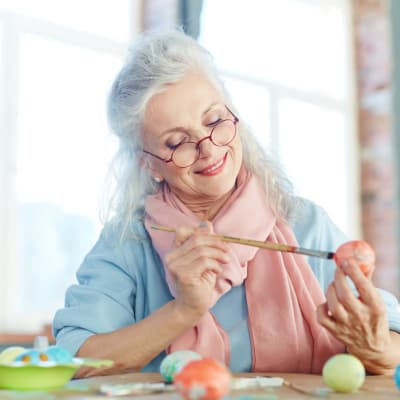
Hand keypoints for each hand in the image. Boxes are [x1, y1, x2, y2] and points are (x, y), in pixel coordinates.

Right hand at [165, 221, 229, 320]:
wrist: (192, 307)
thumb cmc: (199, 282)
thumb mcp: (202, 259)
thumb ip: (203, 242)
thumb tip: (207, 223)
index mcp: (173, 251)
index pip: (182, 230)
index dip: (200, 231)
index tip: (215, 240)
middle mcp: (170, 257)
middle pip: (196, 238)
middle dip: (215, 242)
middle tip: (226, 250)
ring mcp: (175, 266)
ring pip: (202, 250)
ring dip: (218, 254)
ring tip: (225, 260)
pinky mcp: (184, 275)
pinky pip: (204, 262)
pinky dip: (215, 264)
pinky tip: (217, 270)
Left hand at [317, 257, 392, 373]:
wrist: (373, 348)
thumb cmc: (373, 317)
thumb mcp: (376, 300)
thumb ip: (367, 280)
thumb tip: (362, 260)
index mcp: (375, 307)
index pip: (363, 286)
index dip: (353, 271)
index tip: (346, 260)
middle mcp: (361, 317)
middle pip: (345, 294)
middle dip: (339, 277)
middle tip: (338, 269)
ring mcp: (347, 325)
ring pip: (332, 304)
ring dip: (330, 289)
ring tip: (334, 285)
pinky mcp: (335, 331)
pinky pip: (322, 317)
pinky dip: (321, 306)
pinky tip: (328, 302)